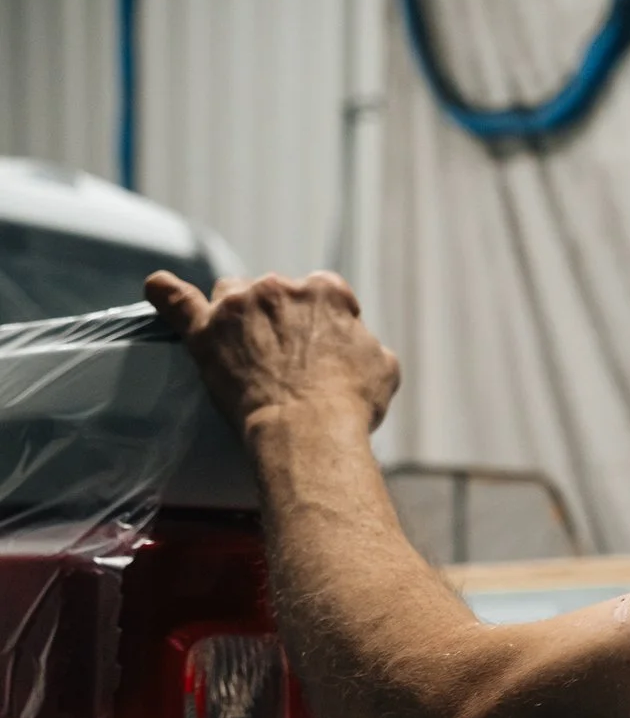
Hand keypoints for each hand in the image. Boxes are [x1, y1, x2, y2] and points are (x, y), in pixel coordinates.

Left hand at [144, 270, 400, 437]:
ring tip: (244, 345)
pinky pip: (177, 301)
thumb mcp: (383, 367)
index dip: (327, 322)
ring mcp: (238, 306)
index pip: (325, 293)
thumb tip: (354, 340)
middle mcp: (279, 287)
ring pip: (232, 293)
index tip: (326, 349)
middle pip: (276, 292)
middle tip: (289, 359)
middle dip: (282, 318)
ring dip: (239, 312)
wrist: (309, 430)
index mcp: (326, 292)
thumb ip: (364, 341)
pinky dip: (167, 293)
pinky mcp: (205, 331)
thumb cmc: (351, 404)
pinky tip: (159, 288)